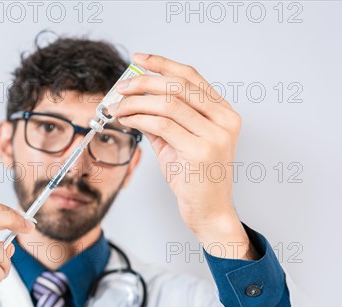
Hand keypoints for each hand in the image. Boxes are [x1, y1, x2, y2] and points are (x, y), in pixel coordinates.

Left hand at [109, 53, 254, 259]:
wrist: (210, 212)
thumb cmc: (195, 179)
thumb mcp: (177, 142)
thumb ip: (161, 119)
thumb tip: (133, 98)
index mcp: (224, 112)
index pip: (191, 76)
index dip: (162, 64)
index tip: (139, 59)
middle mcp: (224, 120)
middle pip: (178, 85)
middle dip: (143, 82)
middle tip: (120, 87)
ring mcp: (215, 134)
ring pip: (167, 103)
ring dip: (136, 101)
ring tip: (117, 107)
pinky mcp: (201, 150)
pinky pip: (161, 124)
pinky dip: (138, 118)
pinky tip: (126, 119)